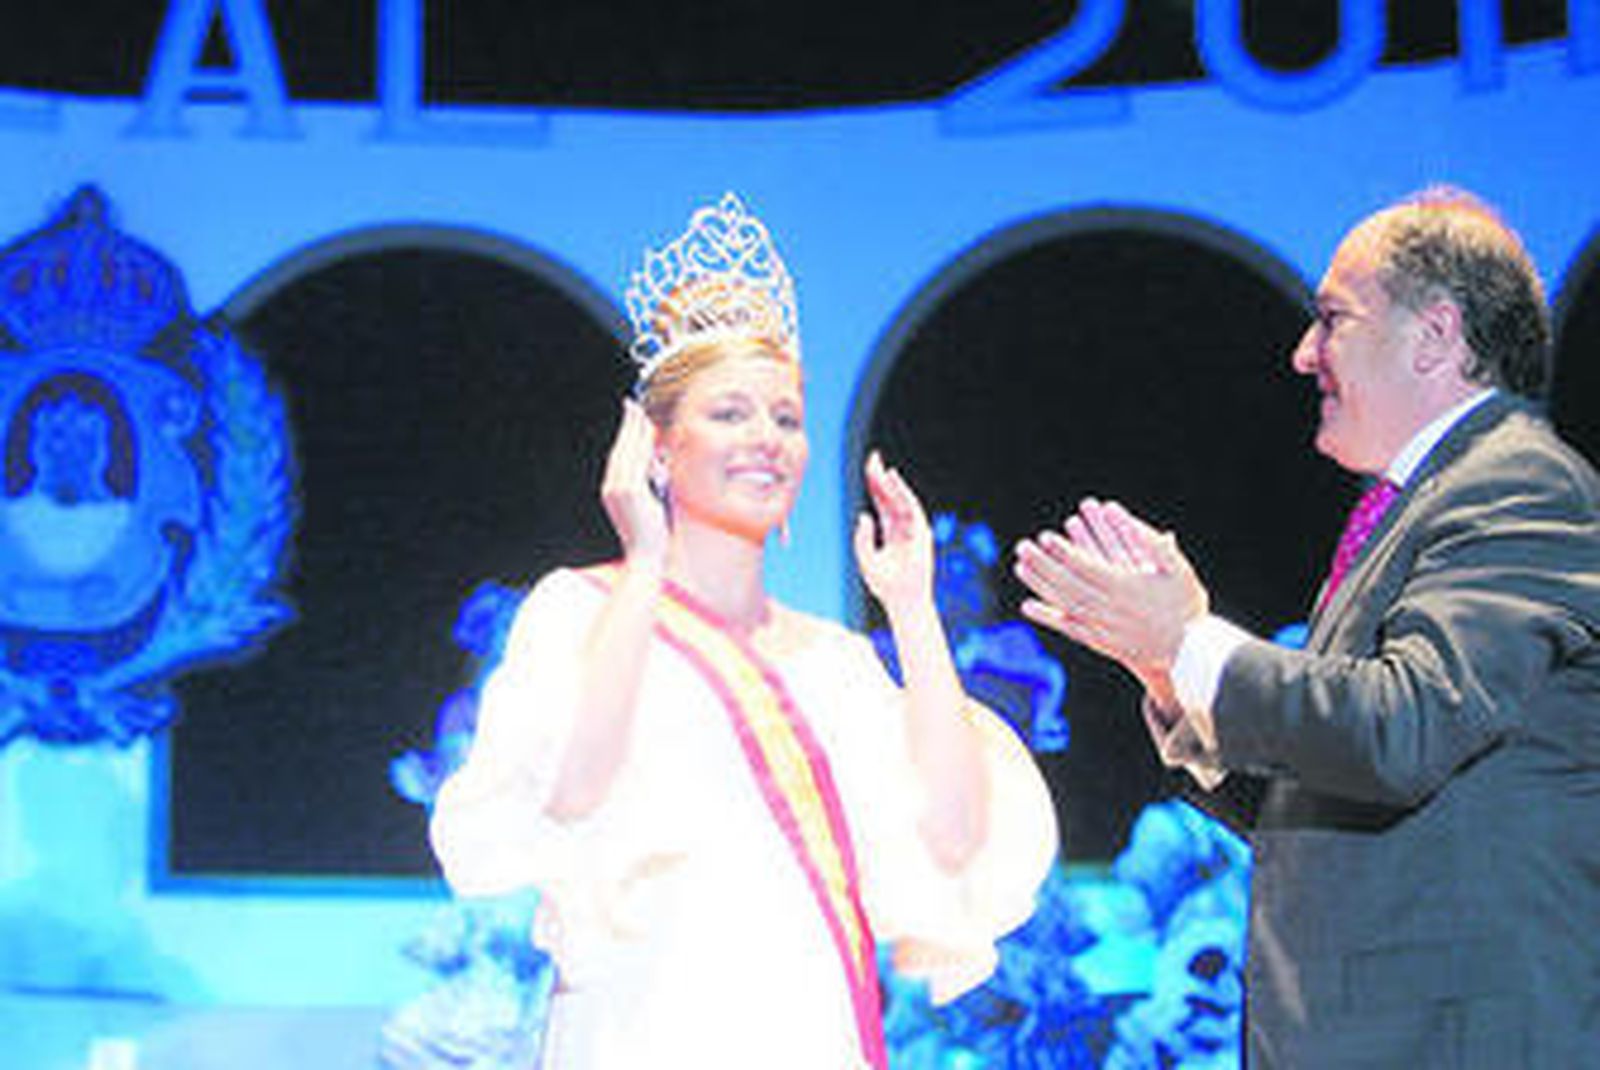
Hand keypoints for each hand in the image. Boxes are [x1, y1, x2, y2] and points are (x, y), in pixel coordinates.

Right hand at [600, 399, 669, 568]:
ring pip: (627, 451)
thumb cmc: (651, 534)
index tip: (634, 418)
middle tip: (633, 405)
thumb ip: (649, 483)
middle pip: (621, 448)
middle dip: (628, 425)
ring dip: (634, 429)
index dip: (627, 434)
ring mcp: (618, 488)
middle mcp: (612, 486)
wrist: (646, 556)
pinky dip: (640, 443)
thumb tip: (656, 462)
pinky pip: (636, 460)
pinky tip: (646, 429)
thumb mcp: (649, 503)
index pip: (620, 455)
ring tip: (639, 411)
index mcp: (613, 490)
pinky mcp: (629, 491)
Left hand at [853, 451, 933, 618]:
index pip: (880, 500)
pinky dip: (903, 495)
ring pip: (901, 500)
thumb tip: (864, 514)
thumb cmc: (884, 584)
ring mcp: (912, 529)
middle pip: (890, 495)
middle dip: (881, 477)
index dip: (875, 482)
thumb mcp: (866, 559)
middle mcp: (901, 525)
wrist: (903, 601)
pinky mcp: (921, 534)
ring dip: (892, 484)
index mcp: (888, 529)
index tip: (870, 465)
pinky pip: (911, 509)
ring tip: (882, 469)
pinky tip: (894, 483)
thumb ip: (862, 538)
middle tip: (873, 457)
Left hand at [1014, 499, 1208, 678]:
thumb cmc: (1186, 606)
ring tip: (1020, 567)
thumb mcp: (1177, 568)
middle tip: (1022, 546)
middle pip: (1066, 583)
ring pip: (1062, 603)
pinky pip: (1067, 627)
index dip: (1063, 551)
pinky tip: (1027, 605)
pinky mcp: (1100, 642)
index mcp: (1125, 588)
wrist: (1192, 653)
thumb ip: (1152, 542)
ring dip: (1039, 584)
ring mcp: (1101, 626)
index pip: (1085, 566)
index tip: (1046, 537)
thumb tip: (1124, 517)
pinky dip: (1046, 616)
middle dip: (1042, 564)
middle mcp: (1108, 608)